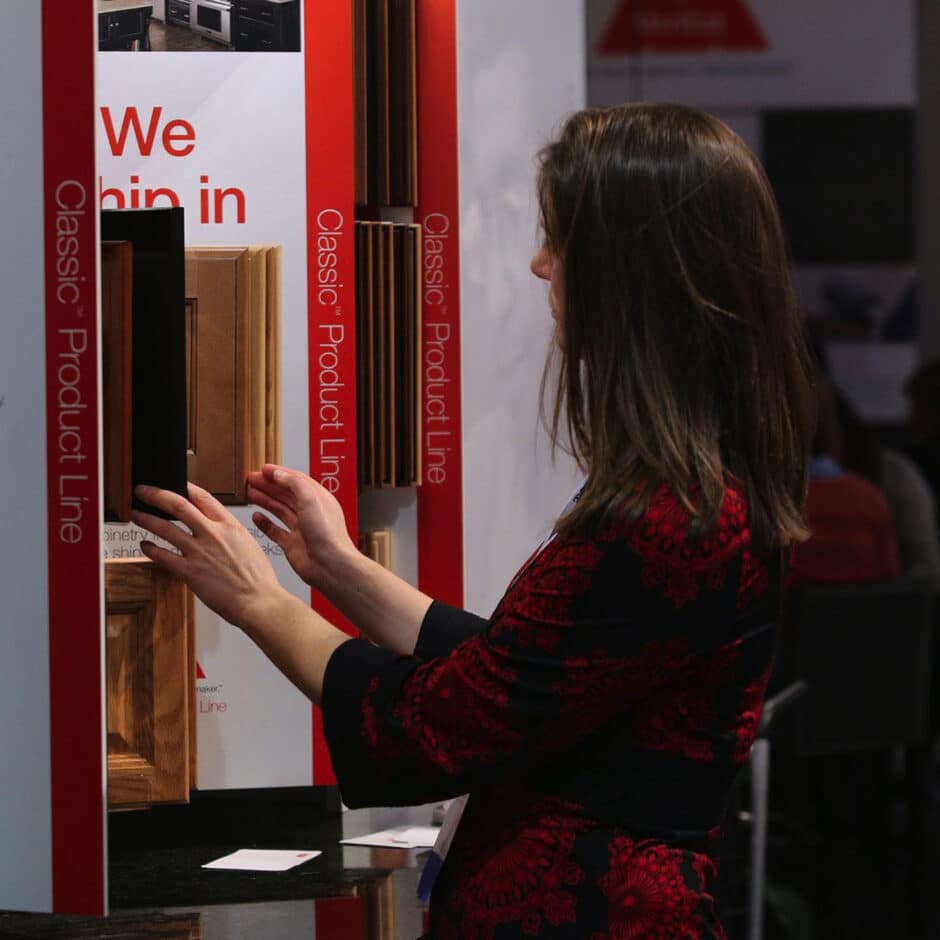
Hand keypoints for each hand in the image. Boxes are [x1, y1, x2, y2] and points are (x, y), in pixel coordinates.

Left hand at [131, 481, 285, 631]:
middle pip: (178, 505)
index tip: (175, 484)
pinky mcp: (189, 572)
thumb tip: (218, 529)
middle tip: (143, 491)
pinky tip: (145, 546)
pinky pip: (163, 556)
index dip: (185, 487)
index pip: (203, 497)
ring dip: (147, 519)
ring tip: (137, 515)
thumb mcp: (249, 544)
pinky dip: (150, 549)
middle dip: (156, 495)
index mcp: (230, 526)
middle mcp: (213, 534)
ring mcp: (199, 552)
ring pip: (165, 528)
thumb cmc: (257, 578)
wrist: (258, 600)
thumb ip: (230, 533)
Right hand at [246, 464, 357, 588]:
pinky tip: (256, 517)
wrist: (329, 565)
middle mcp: (310, 513)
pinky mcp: (292, 544)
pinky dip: (265, 523)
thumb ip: (294, 483)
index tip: (263, 469)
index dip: (279, 474)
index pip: (297, 481)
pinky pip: (275, 531)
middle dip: (268, 486)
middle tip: (251, 479)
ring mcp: (301, 529)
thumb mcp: (310, 499)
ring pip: (279, 510)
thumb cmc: (327, 534)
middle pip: (286, 494)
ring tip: (250, 493)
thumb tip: (279, 474)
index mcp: (318, 499)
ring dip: (265, 500)